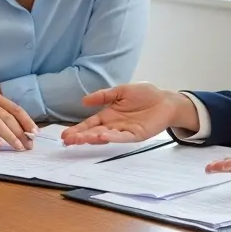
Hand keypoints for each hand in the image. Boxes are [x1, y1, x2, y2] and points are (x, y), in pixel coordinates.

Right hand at [60, 82, 196, 144]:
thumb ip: (103, 96)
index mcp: (109, 115)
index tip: (65, 135)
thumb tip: (84, 100)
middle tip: (67, 141)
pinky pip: (121, 137)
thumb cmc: (144, 95)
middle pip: (94, 133)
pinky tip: (102, 136)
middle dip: (80, 137)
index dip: (78, 129)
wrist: (165, 100)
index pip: (90, 124)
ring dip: (92, 139)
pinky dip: (111, 137)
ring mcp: (124, 131)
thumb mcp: (120, 91)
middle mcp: (114, 125)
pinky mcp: (135, 134)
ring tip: (79, 139)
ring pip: (105, 136)